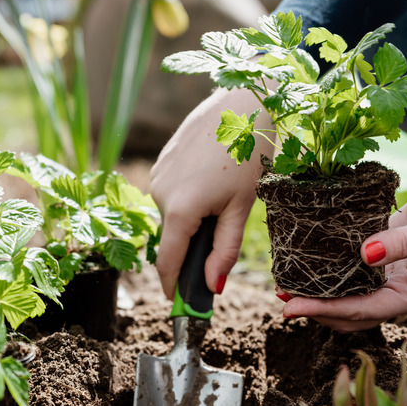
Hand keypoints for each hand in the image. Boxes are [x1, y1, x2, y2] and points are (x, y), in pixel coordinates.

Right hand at [150, 87, 273, 298]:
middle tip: (221, 237)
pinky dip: (188, 199)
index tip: (179, 303)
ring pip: (172, 214)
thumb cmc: (249, 154)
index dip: (172, 286)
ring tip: (223, 197)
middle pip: (172, 237)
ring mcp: (157, 175)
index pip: (168, 261)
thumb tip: (212, 287)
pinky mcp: (161, 161)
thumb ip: (225, 251)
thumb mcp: (241, 208)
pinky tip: (212, 180)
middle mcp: (160, 193)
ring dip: (191, 220)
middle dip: (191, 247)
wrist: (243, 102)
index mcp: (180, 209)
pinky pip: (171, 193)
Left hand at [280, 157, 406, 331]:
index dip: (324, 311)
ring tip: (284, 284)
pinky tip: (304, 260)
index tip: (292, 308)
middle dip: (314, 309)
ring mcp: (386, 276)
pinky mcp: (379, 256)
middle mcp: (395, 291)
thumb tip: (365, 255)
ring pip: (345, 295)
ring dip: (317, 293)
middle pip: (348, 313)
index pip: (361, 311)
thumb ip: (405, 243)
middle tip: (281, 299)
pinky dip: (326, 269)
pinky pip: (348, 269)